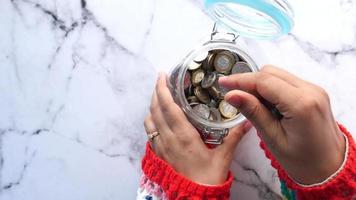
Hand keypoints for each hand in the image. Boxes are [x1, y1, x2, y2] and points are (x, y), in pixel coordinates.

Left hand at [144, 72, 251, 184]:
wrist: (194, 197)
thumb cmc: (208, 178)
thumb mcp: (223, 156)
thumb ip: (234, 137)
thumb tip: (247, 122)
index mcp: (183, 136)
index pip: (168, 107)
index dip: (163, 89)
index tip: (162, 75)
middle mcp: (168, 139)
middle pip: (155, 109)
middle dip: (156, 92)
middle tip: (161, 80)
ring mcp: (161, 147)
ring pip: (149, 120)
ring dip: (152, 105)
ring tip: (159, 96)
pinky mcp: (159, 154)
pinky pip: (149, 133)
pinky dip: (151, 120)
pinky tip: (157, 118)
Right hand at [219, 65, 345, 184]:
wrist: (330, 168)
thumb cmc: (303, 160)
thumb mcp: (273, 138)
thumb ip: (253, 112)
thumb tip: (232, 94)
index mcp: (302, 104)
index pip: (264, 81)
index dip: (240, 80)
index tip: (223, 83)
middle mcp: (311, 91)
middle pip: (270, 73)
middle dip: (249, 82)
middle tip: (235, 97)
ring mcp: (314, 90)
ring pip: (277, 75)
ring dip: (260, 85)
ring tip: (253, 105)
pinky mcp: (313, 92)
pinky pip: (286, 82)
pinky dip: (272, 89)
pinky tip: (267, 105)